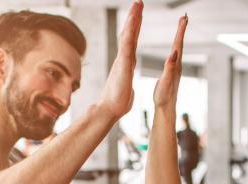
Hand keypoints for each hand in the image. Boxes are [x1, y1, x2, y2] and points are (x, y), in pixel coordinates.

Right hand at [97, 0, 143, 118]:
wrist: (109, 110)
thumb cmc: (117, 102)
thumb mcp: (126, 88)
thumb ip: (126, 82)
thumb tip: (125, 83)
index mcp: (126, 63)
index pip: (132, 41)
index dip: (135, 28)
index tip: (138, 15)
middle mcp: (123, 58)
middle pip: (129, 33)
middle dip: (134, 17)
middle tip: (138, 2)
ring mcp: (122, 60)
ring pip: (128, 35)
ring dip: (133, 19)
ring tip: (138, 4)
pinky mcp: (123, 64)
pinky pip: (127, 44)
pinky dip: (130, 32)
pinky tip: (134, 21)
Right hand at [152, 14, 187, 109]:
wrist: (166, 110)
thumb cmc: (164, 98)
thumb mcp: (164, 82)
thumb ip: (169, 68)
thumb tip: (174, 53)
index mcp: (175, 66)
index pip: (178, 44)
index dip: (180, 30)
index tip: (183, 18)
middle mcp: (177, 66)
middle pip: (179, 43)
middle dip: (181, 29)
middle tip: (184, 17)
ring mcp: (175, 69)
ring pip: (177, 48)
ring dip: (179, 36)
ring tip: (180, 26)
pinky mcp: (172, 73)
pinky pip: (174, 55)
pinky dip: (174, 46)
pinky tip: (173, 47)